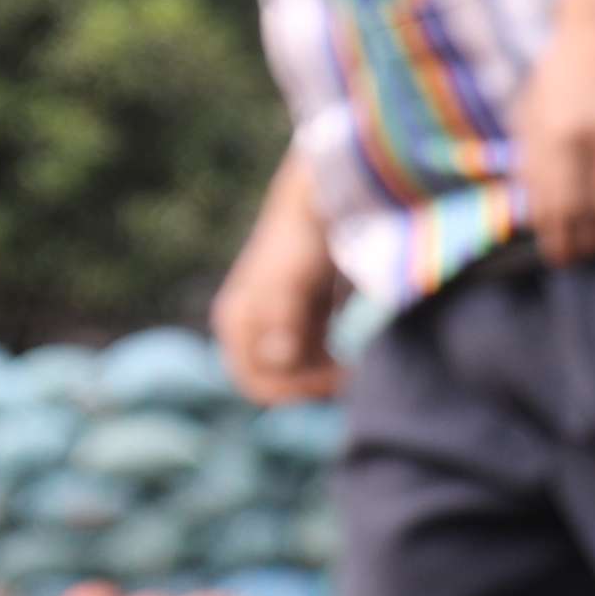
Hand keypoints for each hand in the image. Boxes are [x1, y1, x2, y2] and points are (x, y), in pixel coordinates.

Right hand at [215, 191, 340, 405]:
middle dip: (312, 384)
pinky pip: (310, 354)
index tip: (337, 380)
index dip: (296, 391)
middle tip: (353, 375)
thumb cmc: (301, 244)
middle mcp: (246, 328)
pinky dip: (330, 359)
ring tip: (358, 363)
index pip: (257, 384)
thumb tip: (278, 360)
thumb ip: (281, 321)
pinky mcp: (295, 316)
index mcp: (236, 324)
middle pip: (276, 380)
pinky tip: (355, 349)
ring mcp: (271, 323)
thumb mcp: (290, 284)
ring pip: (295, 370)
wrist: (316, 204)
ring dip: (324, 373)